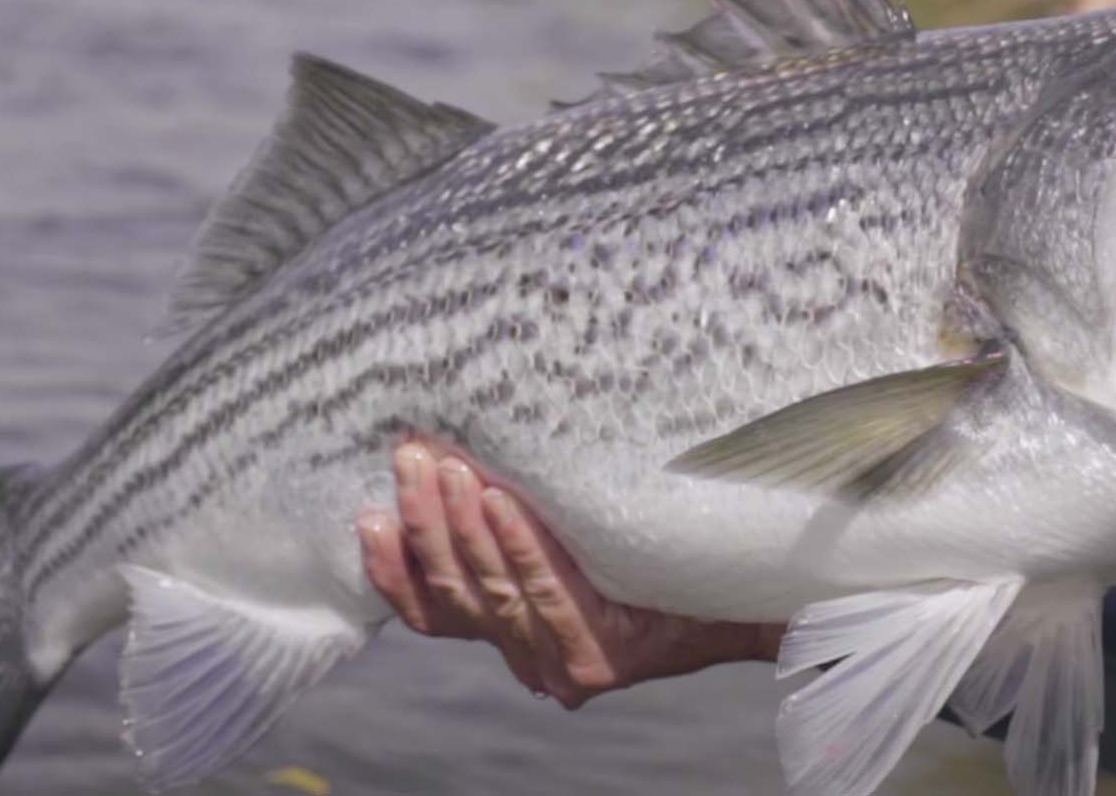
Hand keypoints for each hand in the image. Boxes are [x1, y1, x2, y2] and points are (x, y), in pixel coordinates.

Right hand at [356, 443, 783, 706]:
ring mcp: (561, 663)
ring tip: (444, 464)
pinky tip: (498, 497)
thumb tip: (464, 452)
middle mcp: (530, 660)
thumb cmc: (663, 554)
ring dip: (460, 523)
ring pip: (490, 591)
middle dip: (422, 521)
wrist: (749, 595)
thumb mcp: (584, 540)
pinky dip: (518, 541)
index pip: (433, 615)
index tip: (365, 515)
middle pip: (453, 595)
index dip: (394, 569)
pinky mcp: (598, 657)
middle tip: (407, 457)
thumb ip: (527, 525)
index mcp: (517, 636)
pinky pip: (545, 588)